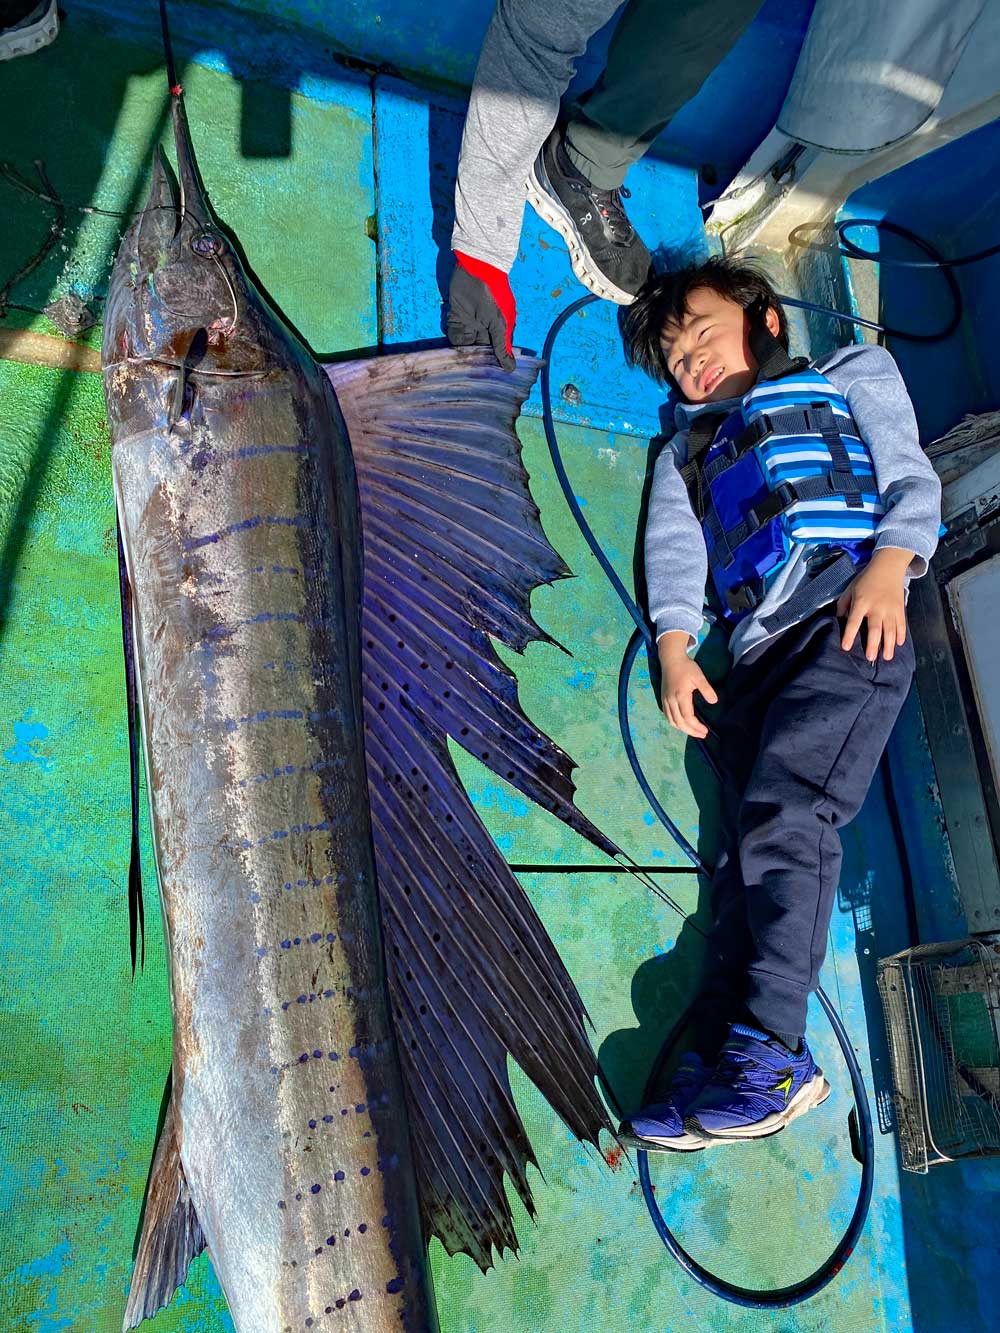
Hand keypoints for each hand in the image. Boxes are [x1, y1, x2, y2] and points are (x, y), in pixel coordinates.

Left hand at [447, 251, 515, 371]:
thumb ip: (501, 346)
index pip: (497, 353)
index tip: (489, 381)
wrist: (476, 268)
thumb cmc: (493, 296)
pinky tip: (451, 352)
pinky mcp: (456, 317)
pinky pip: (454, 334)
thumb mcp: (499, 323)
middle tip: (471, 378)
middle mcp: (485, 329)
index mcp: (499, 331)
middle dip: (476, 362)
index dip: (493, 365)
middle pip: (480, 351)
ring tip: (459, 368)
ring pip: (466, 345)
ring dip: (463, 354)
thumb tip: (510, 369)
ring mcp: (470, 323)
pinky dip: (453, 341)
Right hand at [658, 631, 717, 738]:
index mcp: (680, 696)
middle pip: (679, 723)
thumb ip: (706, 689)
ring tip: (693, 732)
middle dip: (691, 731)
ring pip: (672, 721)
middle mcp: (671, 701)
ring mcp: (665, 701)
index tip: (705, 731)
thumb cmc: (686, 667)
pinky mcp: (663, 700)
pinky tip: (683, 724)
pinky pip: (668, 716)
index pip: (688, 717)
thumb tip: (714, 702)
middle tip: (702, 735)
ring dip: (683, 729)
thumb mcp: (699, 676)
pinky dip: (675, 723)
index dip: (696, 726)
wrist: (670, 660)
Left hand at [836, 548, 912, 661]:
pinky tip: (899, 644)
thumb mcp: (850, 589)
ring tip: (887, 657)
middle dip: (873, 644)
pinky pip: (901, 624)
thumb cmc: (866, 580)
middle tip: (870, 658)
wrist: (888, 567)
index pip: (854, 621)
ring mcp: (890, 608)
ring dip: (889, 644)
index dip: (849, 634)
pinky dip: (901, 634)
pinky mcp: (900, 608)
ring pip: (890, 629)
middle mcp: (876, 607)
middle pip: (875, 628)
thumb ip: (843, 605)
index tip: (845, 647)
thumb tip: (839, 620)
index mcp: (861, 602)